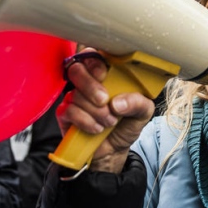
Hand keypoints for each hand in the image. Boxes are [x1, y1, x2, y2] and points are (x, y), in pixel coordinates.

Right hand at [57, 48, 154, 172]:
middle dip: (90, 86)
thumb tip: (118, 102)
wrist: (113, 151)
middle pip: (77, 70)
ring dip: (95, 111)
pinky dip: (85, 121)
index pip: (93, 55)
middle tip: (104, 101)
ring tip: (109, 122)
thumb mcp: (143, 113)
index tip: (104, 75)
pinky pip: (68, 111)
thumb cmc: (126, 125)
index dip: (95, 63)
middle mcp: (88, 83)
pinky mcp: (64, 114)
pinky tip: (96, 128)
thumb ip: (138, 103)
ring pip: (75, 94)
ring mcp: (74, 97)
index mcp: (107, 75)